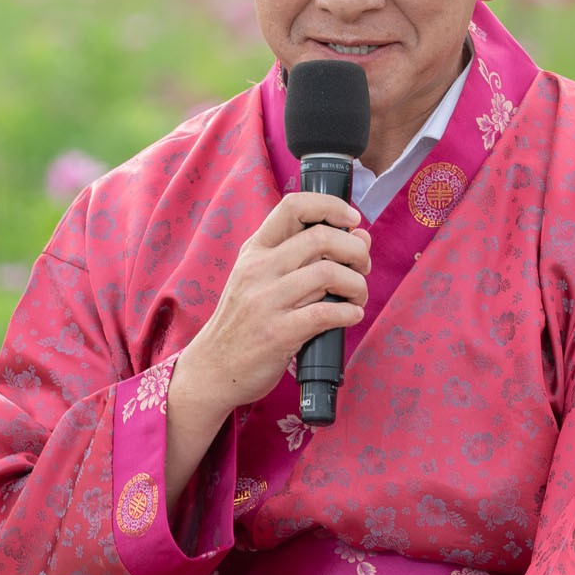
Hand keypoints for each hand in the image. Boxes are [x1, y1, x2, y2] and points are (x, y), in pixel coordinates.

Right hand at [170, 192, 370, 426]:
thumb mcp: (260, 279)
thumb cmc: (243, 322)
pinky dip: (349, 313)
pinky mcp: (277, 333)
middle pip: (321, 237)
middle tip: (362, 267)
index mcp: (255, 250)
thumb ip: (305, 255)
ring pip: (329, 273)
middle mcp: (258, 269)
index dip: (332, 206)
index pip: (294, 206)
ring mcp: (266, 301)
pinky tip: (350, 316)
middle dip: (356, 250)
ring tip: (357, 297)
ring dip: (357, 285)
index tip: (352, 221)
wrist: (212, 368)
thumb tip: (358, 234)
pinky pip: (326, 313)